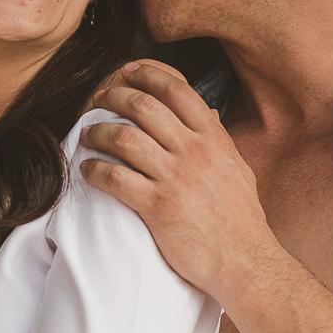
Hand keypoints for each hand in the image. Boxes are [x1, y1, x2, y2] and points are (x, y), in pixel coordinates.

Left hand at [80, 61, 275, 302]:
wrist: (246, 261)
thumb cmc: (242, 221)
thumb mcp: (239, 170)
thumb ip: (220, 142)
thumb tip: (210, 117)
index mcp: (213, 138)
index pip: (177, 89)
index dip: (147, 74)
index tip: (127, 71)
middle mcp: (194, 151)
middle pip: (143, 106)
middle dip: (114, 97)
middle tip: (98, 99)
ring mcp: (175, 178)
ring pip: (124, 138)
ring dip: (97, 132)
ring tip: (86, 136)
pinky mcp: (157, 207)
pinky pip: (115, 178)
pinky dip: (95, 171)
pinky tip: (88, 172)